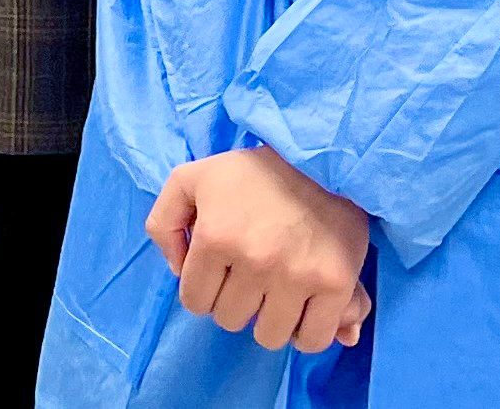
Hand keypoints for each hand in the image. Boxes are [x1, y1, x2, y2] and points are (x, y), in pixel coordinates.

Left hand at [148, 145, 373, 353]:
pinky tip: (300, 314)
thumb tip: (176, 270)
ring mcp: (296, 276)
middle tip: (246, 281)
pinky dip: (304, 336)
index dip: (202, 292)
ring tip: (272, 298)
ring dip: (267, 322)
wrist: (319, 160)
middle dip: (233, 304)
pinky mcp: (335, 285)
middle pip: (230, 320)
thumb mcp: (190, 179)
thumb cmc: (251, 172)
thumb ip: (163, 222)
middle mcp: (253, 261)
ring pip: (269, 336)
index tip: (217, 277)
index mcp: (214, 237)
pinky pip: (313, 339)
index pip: (194, 301)